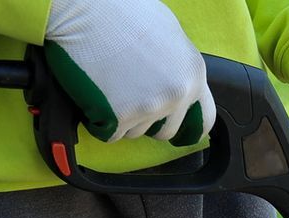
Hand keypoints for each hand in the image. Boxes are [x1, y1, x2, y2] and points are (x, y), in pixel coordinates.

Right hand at [43, 0, 215, 144]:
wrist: (84, 8)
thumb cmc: (121, 11)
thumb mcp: (167, 32)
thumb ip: (178, 65)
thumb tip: (179, 81)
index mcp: (193, 73)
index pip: (203, 120)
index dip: (185, 125)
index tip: (173, 126)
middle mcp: (177, 93)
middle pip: (166, 131)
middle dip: (148, 121)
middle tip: (128, 98)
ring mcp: (151, 107)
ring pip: (136, 132)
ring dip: (122, 119)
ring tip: (109, 87)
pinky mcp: (122, 116)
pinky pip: (111, 133)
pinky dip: (100, 122)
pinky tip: (95, 95)